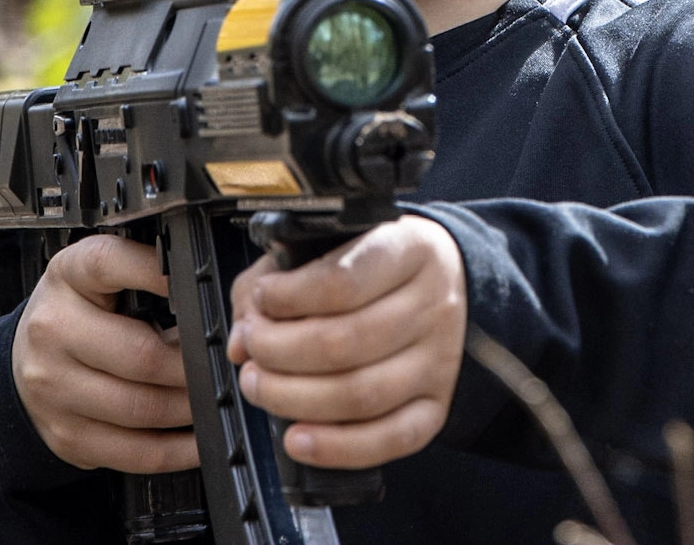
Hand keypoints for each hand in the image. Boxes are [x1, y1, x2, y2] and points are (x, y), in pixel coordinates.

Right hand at [11, 234, 198, 472]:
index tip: (195, 283)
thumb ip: (145, 269)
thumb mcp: (101, 273)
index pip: (108, 264)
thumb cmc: (79, 310)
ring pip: (142, 409)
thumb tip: (205, 288)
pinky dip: (179, 449)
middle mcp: (52, 331)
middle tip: (224, 363)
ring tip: (216, 395)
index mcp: (68, 277)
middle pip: (142, 356)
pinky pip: (136, 453)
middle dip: (194, 365)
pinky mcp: (67, 436)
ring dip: (192, 407)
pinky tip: (201, 436)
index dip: (155, 272)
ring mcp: (53, 390)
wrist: (27, 357)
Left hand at [229, 215, 465, 469]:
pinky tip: (297, 439)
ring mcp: (439, 360)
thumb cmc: (378, 268)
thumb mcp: (333, 247)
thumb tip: (244, 340)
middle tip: (252, 350)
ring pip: (359, 394)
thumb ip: (276, 282)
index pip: (342, 280)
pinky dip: (335, 447)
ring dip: (291, 398)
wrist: (449, 286)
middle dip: (277, 352)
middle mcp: (433, 304)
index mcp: (410, 249)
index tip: (262, 299)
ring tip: (260, 385)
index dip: (287, 297)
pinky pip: (389, 439)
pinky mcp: (436, 405)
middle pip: (344, 342)